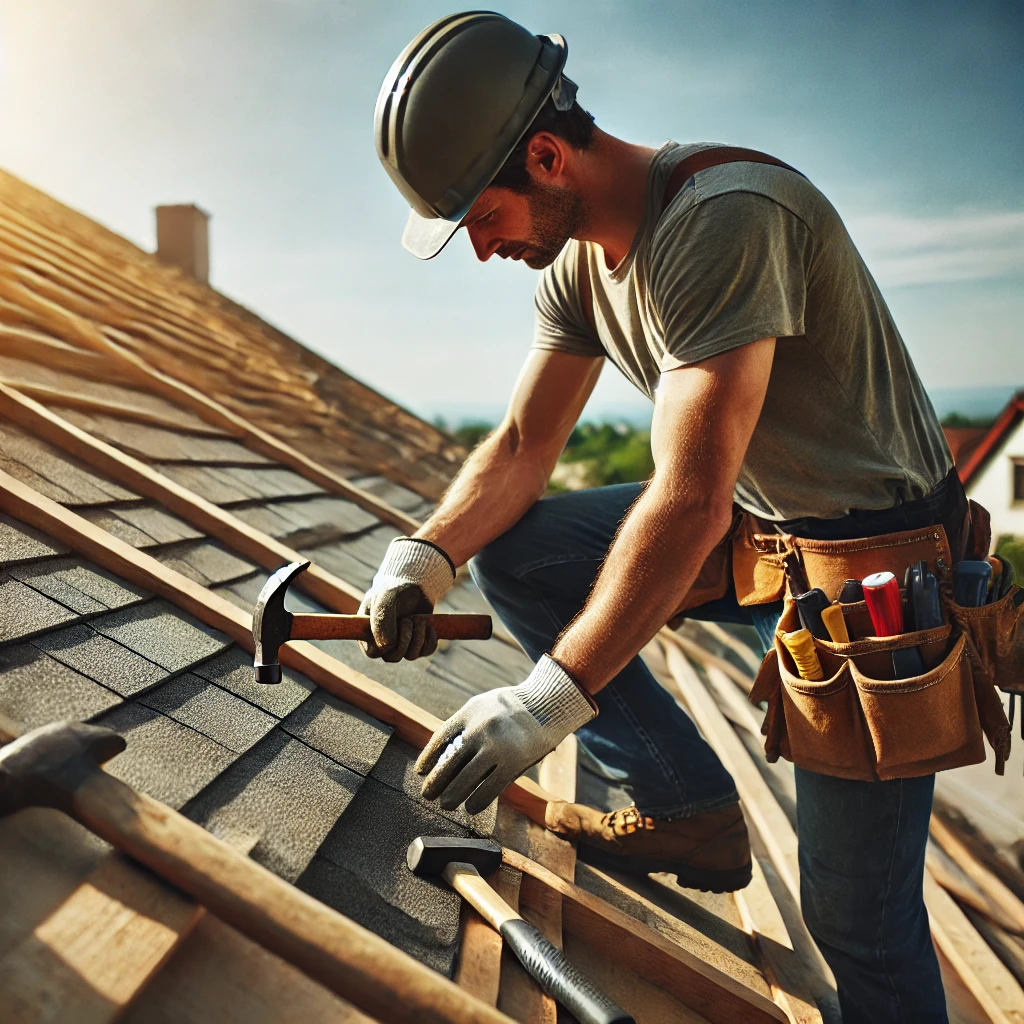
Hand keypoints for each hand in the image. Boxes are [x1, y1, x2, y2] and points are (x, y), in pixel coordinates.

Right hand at [359, 538, 454, 661]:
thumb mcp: (385, 601)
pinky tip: (428, 626)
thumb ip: (381, 622)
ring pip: (410, 655)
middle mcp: (383, 641)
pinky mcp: (417, 642)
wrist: (414, 584)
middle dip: (404, 639)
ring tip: (418, 619)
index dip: (384, 645)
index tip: (394, 629)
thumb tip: (387, 646)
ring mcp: (401, 643)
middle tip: (408, 620)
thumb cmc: (394, 589)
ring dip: (418, 637)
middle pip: (393, 657)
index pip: (373, 653)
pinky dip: (429, 640)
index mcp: (368, 632)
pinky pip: (425, 652)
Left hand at [416, 655, 595, 814]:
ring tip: (446, 804)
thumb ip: (464, 726)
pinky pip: (490, 788)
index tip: (420, 771)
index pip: (441, 737)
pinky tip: (471, 807)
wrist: (545, 705)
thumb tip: (441, 756)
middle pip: (450, 763)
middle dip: (436, 783)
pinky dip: (478, 801)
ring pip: (467, 779)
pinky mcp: (513, 762)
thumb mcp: (482, 706)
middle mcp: (480, 728)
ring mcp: (497, 746)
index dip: (428, 757)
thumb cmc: (509, 709)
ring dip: (453, 795)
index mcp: (469, 712)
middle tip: (428, 795)